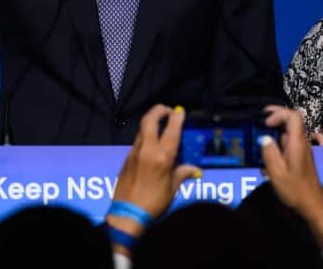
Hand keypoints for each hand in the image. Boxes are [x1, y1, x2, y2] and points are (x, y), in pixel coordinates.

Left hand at [106, 105, 199, 251]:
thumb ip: (182, 174)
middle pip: (150, 119)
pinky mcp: (126, 158)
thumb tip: (195, 170)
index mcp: (162, 156)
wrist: (127, 213)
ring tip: (160, 125)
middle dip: (159, 110)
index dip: (177, 117)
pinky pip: (137, 142)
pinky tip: (151, 145)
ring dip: (151, 122)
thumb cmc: (154, 202)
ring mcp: (134, 152)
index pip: (171, 129)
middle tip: (167, 110)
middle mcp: (147, 149)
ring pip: (142, 129)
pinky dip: (145, 137)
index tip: (180, 111)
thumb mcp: (172, 188)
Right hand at [261, 105, 322, 246]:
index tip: (265, 123)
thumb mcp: (277, 173)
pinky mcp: (300, 157)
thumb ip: (270, 153)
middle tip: (260, 119)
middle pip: (292, 120)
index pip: (293, 116)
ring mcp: (302, 149)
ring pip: (290, 131)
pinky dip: (278, 140)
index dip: (279, 113)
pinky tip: (268, 150)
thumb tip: (264, 137)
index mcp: (298, 143)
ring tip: (260, 134)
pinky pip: (290, 141)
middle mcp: (302, 143)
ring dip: (276, 129)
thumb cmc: (295, 190)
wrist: (313, 204)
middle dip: (276, 116)